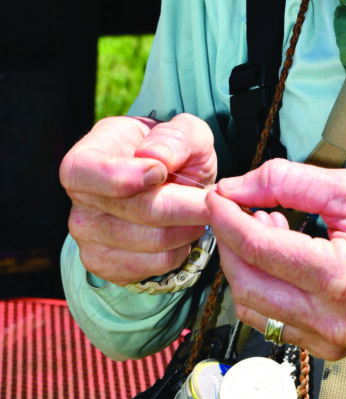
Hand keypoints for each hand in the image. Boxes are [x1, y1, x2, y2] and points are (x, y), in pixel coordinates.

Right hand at [60, 113, 216, 284]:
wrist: (167, 182)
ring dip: (189, 226)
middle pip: (138, 210)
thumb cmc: (169, 151)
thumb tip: (157, 157)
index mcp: (84, 160)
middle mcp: (79, 204)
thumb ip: (175, 136)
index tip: (161, 172)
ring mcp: (89, 240)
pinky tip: (183, 229)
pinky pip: (158, 264)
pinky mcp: (110, 267)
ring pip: (154, 241)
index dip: (121, 175)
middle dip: (186, 204)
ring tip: (197, 209)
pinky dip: (183, 248)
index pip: (84, 172)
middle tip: (213, 196)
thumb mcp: (183, 131)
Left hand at [207, 159, 345, 359]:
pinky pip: (271, 321)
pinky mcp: (324, 349)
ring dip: (242, 266)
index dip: (227, 218)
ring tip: (265, 228)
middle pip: (246, 282)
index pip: (259, 248)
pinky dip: (262, 286)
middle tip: (238, 208)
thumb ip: (290, 182)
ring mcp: (327, 341)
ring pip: (251, 308)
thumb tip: (238, 187)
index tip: (215, 195)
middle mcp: (330, 318)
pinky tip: (279, 257)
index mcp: (341, 276)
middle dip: (229, 242)